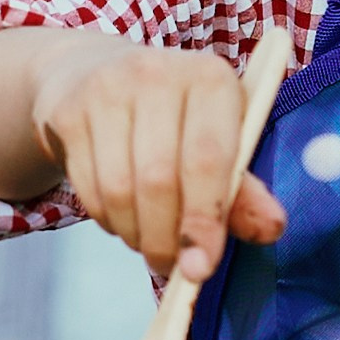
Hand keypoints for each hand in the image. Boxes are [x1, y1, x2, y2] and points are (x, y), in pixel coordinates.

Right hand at [30, 42, 284, 281]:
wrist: (90, 72)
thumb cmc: (172, 116)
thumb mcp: (218, 139)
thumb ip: (243, 188)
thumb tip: (270, 228)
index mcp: (210, 78)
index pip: (208, 159)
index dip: (205, 220)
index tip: (202, 266)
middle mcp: (157, 74)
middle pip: (158, 181)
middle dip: (165, 239)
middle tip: (171, 267)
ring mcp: (106, 89)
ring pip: (119, 191)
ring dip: (135, 234)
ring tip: (148, 241)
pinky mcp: (68, 113)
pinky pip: (88, 190)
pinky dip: (108, 220)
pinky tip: (121, 215)